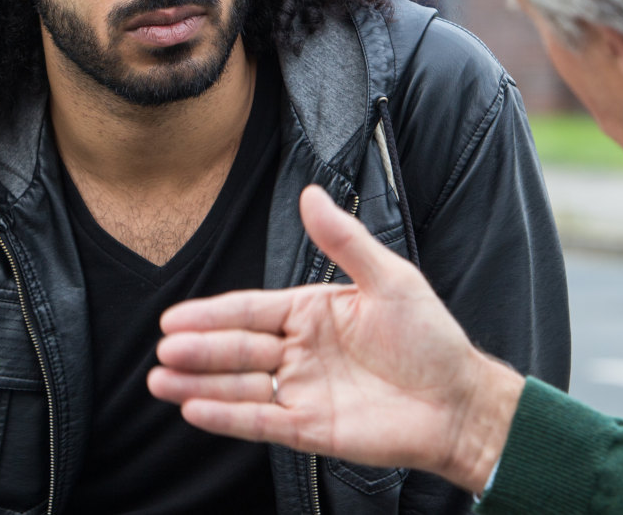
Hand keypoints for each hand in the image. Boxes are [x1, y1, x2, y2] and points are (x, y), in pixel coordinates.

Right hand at [147, 185, 524, 493]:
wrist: (461, 402)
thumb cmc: (431, 338)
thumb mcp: (390, 278)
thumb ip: (344, 241)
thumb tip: (310, 192)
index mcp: (312, 313)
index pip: (249, 311)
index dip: (210, 314)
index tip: (173, 318)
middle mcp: (299, 352)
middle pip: (237, 349)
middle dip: (198, 350)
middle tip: (164, 350)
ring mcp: (302, 391)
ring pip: (239, 387)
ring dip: (200, 384)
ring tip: (161, 380)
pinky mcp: (310, 430)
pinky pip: (261, 422)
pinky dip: (227, 417)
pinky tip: (195, 410)